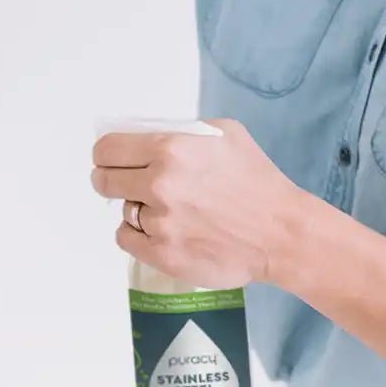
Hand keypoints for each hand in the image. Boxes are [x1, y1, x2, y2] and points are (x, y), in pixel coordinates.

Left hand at [91, 118, 313, 289]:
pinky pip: (127, 239)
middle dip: (114, 180)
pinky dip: (141, 235)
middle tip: (133, 186)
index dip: (107, 155)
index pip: (107, 149)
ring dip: (141, 210)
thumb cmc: (259, 182)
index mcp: (171, 149)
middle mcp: (160, 185)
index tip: (112, 161)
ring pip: (123, 211)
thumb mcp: (226, 134)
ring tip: (174, 212)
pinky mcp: (162, 255)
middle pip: (103, 181)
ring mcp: (160, 223)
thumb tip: (145, 136)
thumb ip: (181, 131)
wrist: (281, 234)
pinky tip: (166, 231)